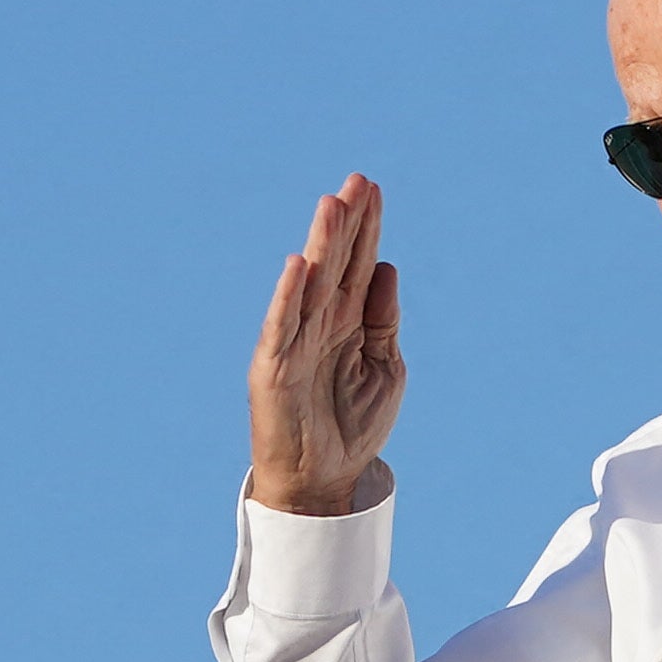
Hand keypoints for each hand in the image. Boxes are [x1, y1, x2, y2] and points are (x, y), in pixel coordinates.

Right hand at [247, 174, 405, 516]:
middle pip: (335, 263)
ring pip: (310, 285)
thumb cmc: (352, 425)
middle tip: (357, 181)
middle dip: (347, 223)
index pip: (357, 264)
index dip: (366, 228)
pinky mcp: (275, 368)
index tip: (373, 189)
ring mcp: (295, 341)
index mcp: (347, 321)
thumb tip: (387, 268)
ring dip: (321, 246)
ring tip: (332, 206)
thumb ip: (383, 321)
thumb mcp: (385, 368)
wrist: (324, 480)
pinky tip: (299, 266)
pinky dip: (289, 297)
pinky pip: (282, 327)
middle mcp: (320, 323)